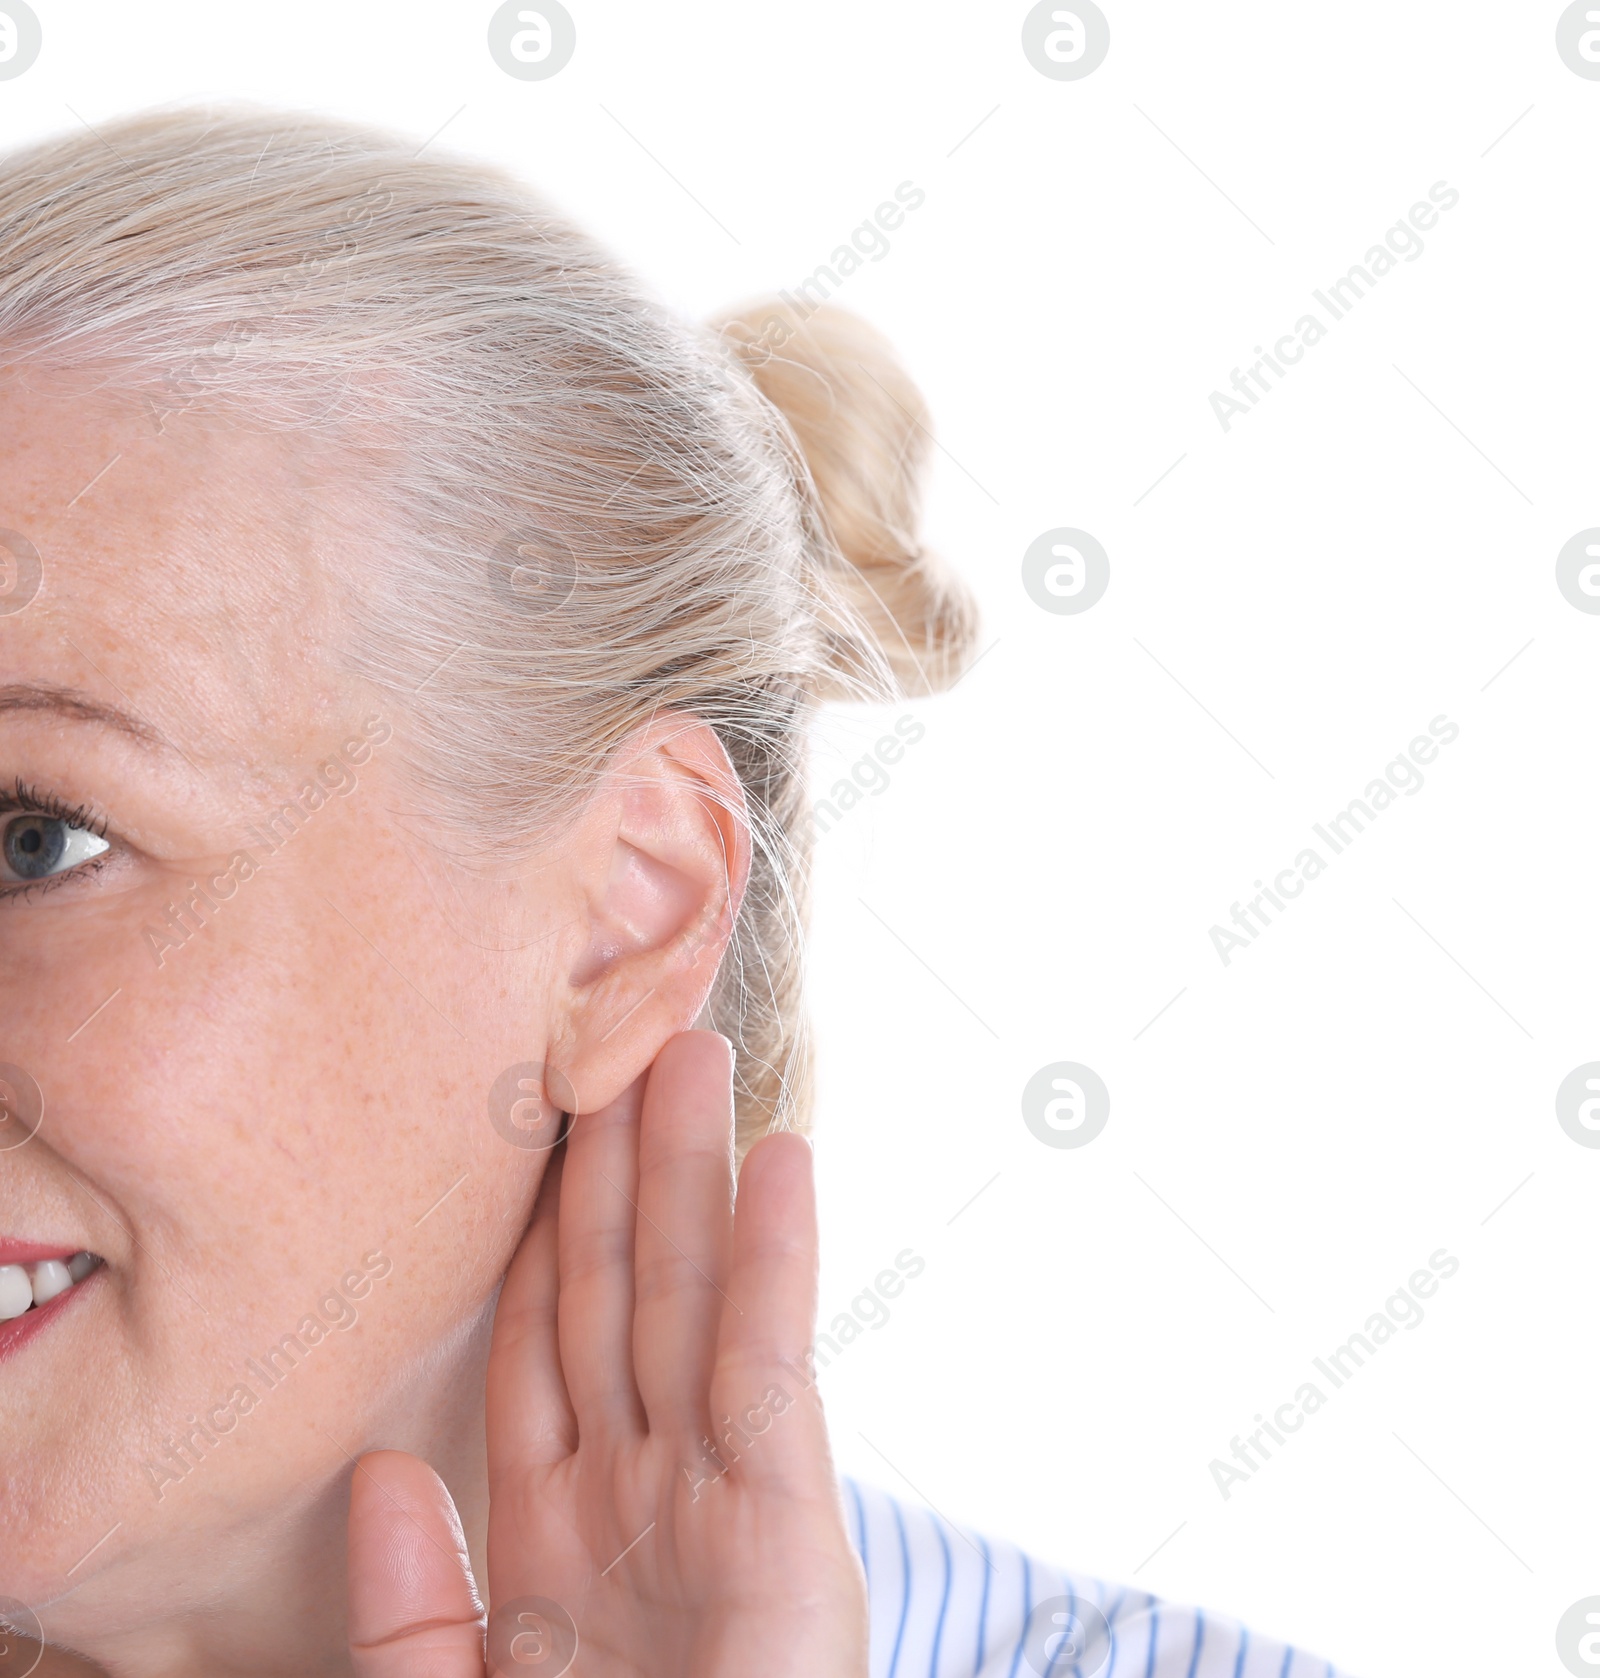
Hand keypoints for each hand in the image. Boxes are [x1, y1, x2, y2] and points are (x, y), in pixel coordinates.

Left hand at [345, 1030, 868, 1676]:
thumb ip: (410, 1611)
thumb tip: (381, 1469)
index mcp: (561, 1532)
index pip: (544, 1343)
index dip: (535, 1232)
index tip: (526, 1130)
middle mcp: (645, 1489)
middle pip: (621, 1293)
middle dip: (616, 1170)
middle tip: (615, 1041)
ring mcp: (720, 1496)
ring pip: (693, 1298)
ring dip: (692, 1174)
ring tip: (685, 1053)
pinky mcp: (786, 1520)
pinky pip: (771, 1363)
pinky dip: (778, 1259)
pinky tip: (778, 1159)